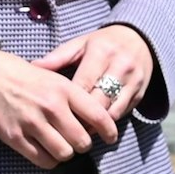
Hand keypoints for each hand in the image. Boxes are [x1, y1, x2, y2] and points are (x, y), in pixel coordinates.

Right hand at [0, 49, 119, 167]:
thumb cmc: (24, 77)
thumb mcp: (55, 77)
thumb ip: (75, 97)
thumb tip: (97, 120)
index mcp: (65, 89)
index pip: (99, 116)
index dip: (110, 131)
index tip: (111, 137)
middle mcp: (51, 107)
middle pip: (83, 141)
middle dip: (84, 145)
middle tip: (79, 141)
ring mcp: (32, 123)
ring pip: (65, 153)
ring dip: (66, 153)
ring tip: (62, 146)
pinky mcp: (15, 137)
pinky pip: (43, 160)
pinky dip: (49, 160)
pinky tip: (47, 151)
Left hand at [37, 24, 156, 126]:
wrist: (139, 40)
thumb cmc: (102, 44)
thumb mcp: (80, 44)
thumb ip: (58, 57)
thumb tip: (33, 67)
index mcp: (102, 53)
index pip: (83, 84)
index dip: (69, 102)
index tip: (54, 115)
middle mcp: (121, 67)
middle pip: (99, 101)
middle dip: (81, 118)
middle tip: (64, 130)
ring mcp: (134, 81)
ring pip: (113, 111)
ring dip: (95, 126)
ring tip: (79, 133)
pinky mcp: (141, 93)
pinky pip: (123, 113)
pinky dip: (108, 123)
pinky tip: (95, 128)